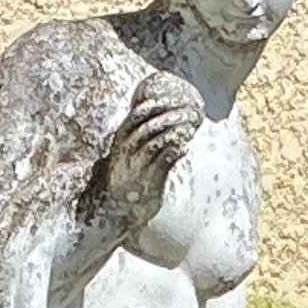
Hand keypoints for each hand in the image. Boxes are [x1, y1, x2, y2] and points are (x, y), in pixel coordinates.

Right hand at [102, 75, 203, 216]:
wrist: (118, 209)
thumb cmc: (127, 176)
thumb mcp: (126, 152)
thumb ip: (138, 135)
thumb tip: (160, 116)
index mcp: (120, 140)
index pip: (136, 116)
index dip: (154, 105)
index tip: (171, 98)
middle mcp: (127, 151)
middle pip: (149, 126)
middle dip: (171, 116)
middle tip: (189, 111)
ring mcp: (137, 166)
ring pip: (157, 142)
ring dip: (175, 132)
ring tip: (189, 126)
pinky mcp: (149, 181)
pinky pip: (164, 162)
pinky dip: (175, 152)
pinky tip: (184, 147)